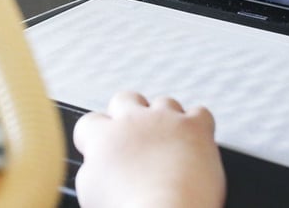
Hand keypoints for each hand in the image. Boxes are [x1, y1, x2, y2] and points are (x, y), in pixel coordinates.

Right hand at [73, 91, 225, 207]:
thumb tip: (98, 163)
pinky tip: (195, 143)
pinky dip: (198, 126)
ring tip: (169, 145)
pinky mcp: (195, 126)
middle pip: (125, 99)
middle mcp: (133, 119)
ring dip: (165, 120)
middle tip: (136, 139)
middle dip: (128, 115)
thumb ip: (92, 166)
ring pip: (163, 103)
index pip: (90, 122)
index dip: (95, 136)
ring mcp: (165, 119)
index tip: (104, 149)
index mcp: (103, 136)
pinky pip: (199, 113)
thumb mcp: (89, 190)